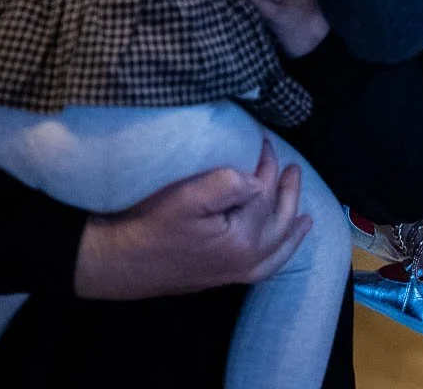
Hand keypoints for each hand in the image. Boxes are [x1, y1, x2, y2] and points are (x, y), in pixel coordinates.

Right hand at [73, 138, 309, 299]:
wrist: (117, 263)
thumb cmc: (149, 226)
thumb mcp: (186, 197)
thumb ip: (228, 184)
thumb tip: (257, 180)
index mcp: (242, 239)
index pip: (265, 193)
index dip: (267, 165)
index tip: (264, 143)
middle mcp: (247, 260)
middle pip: (280, 219)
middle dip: (289, 190)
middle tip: (291, 167)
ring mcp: (238, 273)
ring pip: (279, 246)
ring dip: (293, 223)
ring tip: (305, 210)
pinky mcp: (226, 278)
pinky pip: (268, 266)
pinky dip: (283, 252)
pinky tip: (286, 241)